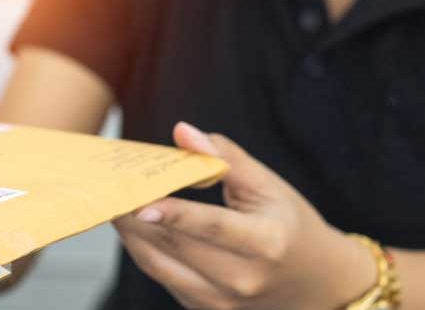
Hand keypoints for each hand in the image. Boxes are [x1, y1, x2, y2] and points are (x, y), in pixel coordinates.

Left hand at [113, 122, 375, 309]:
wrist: (316, 284)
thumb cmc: (290, 226)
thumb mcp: (269, 187)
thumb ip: (226, 158)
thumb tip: (182, 132)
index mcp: (266, 243)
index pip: (212, 227)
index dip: (174, 215)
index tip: (139, 202)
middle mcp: (243, 279)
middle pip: (175, 244)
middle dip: (136, 215)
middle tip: (109, 188)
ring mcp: (222, 301)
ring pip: (159, 265)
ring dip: (131, 234)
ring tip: (113, 204)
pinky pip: (163, 277)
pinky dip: (144, 250)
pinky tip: (132, 227)